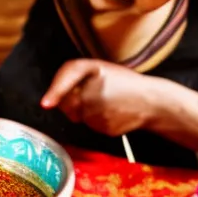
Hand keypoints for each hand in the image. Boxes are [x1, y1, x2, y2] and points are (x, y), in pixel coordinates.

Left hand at [41, 59, 158, 135]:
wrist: (152, 102)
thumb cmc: (126, 84)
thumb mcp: (102, 71)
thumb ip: (76, 79)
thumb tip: (53, 101)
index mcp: (94, 69)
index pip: (69, 73)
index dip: (56, 90)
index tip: (46, 103)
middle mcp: (93, 90)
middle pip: (67, 102)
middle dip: (71, 102)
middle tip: (95, 96)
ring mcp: (97, 111)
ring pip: (78, 116)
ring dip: (86, 112)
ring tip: (109, 103)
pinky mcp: (102, 127)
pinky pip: (90, 126)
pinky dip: (97, 121)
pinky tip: (112, 113)